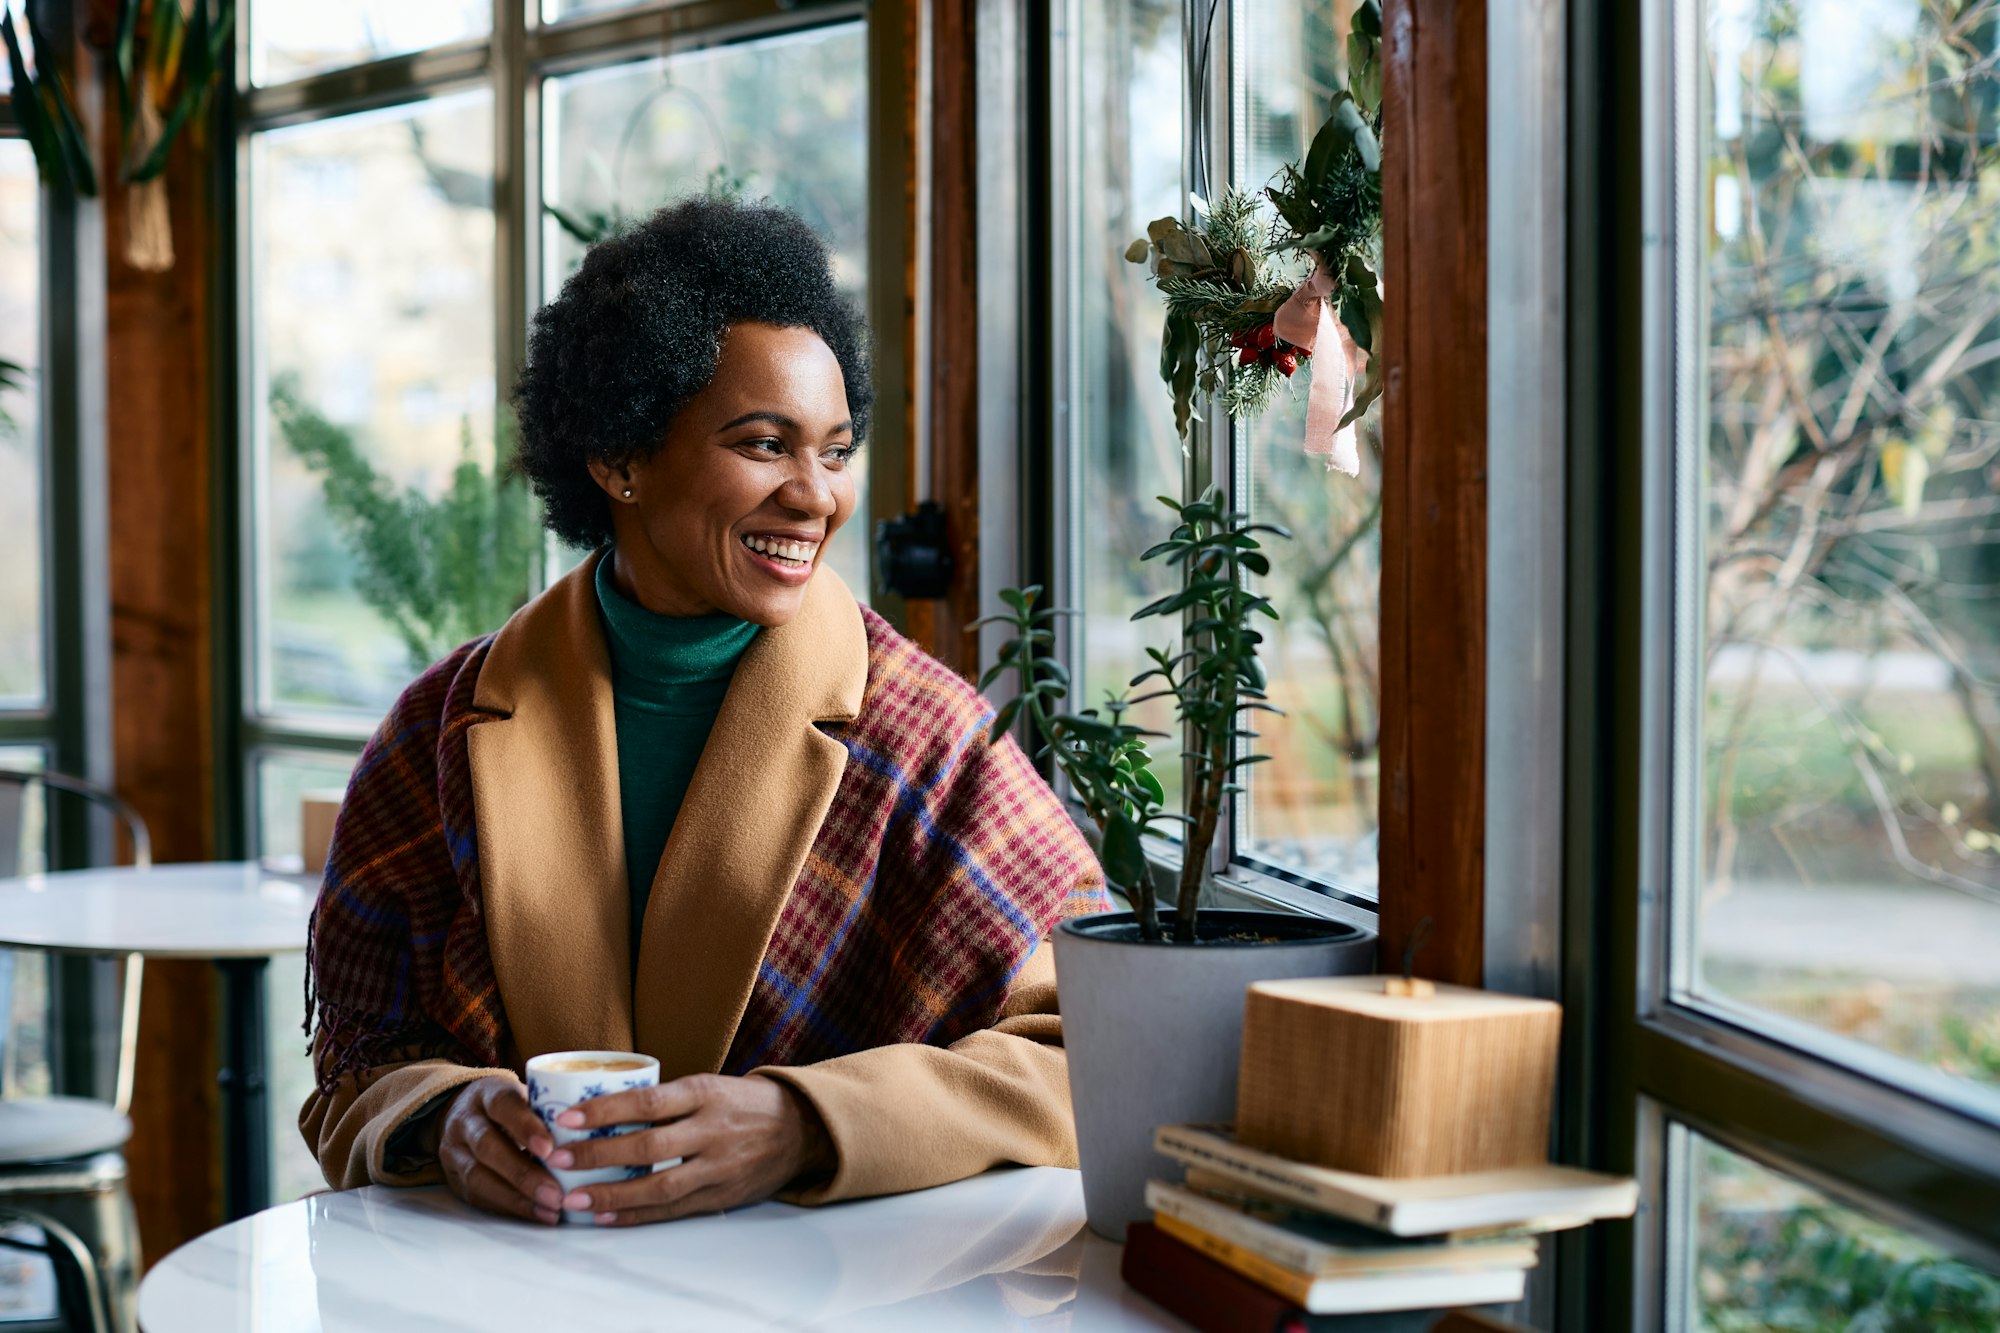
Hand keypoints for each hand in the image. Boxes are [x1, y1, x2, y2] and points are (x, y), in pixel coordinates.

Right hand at [433, 1078, 563, 1225]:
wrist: (458, 1113)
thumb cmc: (510, 1106)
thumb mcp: (525, 1093)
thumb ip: (551, 1108)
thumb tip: (596, 1128)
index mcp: (488, 1094)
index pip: (504, 1106)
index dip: (525, 1127)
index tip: (551, 1149)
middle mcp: (465, 1122)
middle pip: (488, 1148)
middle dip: (524, 1174)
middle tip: (557, 1193)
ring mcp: (454, 1152)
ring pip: (479, 1177)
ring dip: (517, 1198)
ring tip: (551, 1210)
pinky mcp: (454, 1180)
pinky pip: (478, 1197)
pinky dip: (509, 1208)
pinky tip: (537, 1215)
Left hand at [546, 1073, 833, 1225]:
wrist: (800, 1129)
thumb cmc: (741, 1103)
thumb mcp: (708, 1086)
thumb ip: (665, 1100)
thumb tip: (599, 1108)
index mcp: (705, 1093)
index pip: (647, 1101)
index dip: (604, 1110)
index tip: (566, 1117)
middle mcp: (712, 1129)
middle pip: (648, 1146)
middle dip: (598, 1154)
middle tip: (557, 1158)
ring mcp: (718, 1166)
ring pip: (660, 1185)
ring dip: (613, 1194)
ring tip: (575, 1198)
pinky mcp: (722, 1195)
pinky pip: (673, 1209)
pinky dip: (638, 1214)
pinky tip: (607, 1215)